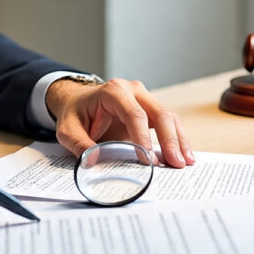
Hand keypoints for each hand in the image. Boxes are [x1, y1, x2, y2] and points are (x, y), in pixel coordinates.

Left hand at [46, 77, 194, 168]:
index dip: (143, 137)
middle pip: (158, 113)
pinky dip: (177, 138)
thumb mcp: (68, 130)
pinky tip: (183, 155)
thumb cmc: (74, 113)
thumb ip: (80, 145)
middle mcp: (133, 90)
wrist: (78, 101)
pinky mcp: (149, 108)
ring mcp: (144, 97)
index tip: (149, 160)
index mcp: (113, 91)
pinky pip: (168, 122)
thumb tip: (94, 162)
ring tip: (185, 162)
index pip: (134, 114)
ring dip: (179, 140)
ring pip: (168, 117)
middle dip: (169, 139)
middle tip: (175, 163)